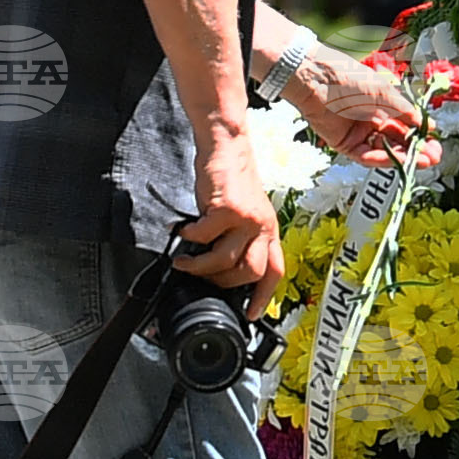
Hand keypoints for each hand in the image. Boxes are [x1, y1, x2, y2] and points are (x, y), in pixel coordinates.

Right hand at [177, 123, 283, 294]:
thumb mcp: (244, 210)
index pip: (275, 270)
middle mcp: (263, 226)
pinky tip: (183, 231)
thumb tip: (219, 266)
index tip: (250, 315)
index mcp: (269, 229)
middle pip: (251, 273)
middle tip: (203, 280)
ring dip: (199, 267)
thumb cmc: (231, 178)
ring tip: (184, 261)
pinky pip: (204, 238)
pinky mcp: (229, 209)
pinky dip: (189, 239)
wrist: (226, 144)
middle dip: (224, 284)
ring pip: (225, 261)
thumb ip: (239, 236)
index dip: (264, 297)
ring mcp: (248, 218)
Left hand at [288, 43, 435, 167]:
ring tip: (422, 160)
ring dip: (403, 156)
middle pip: (397, 140)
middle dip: (416, 148)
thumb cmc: (349, 76)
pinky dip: (382, 158)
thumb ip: (403, 110)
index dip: (420, 133)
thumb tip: (423, 122)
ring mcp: (358, 133)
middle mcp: (371, 120)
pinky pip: (365, 155)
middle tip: (434, 156)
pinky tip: (398, 158)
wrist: (317, 78)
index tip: (435, 140)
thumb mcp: (383, 92)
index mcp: (382, 104)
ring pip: (384, 150)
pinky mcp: (344, 144)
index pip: (405, 124)